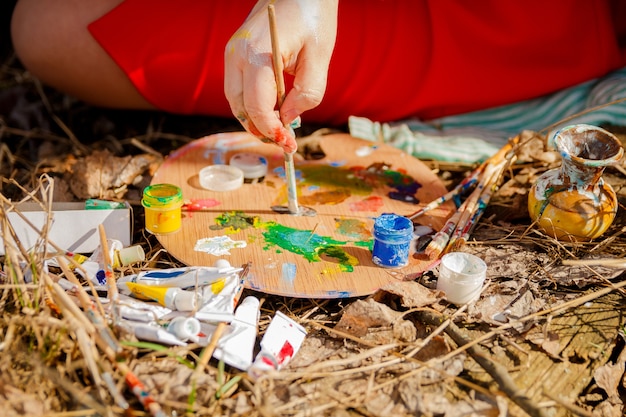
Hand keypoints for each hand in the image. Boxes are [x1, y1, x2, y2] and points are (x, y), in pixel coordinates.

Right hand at [224, 0, 337, 152]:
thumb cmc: (313, 16)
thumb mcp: (319, 57)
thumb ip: (307, 93)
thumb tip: (289, 118)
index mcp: (257, 54)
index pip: (256, 106)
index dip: (271, 130)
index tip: (289, 144)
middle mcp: (237, 54)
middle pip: (240, 107)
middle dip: (260, 129)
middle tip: (285, 143)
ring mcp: (233, 52)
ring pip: (235, 100)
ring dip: (254, 120)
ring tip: (278, 131)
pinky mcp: (236, 53)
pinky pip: (238, 88)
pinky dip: (251, 105)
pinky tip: (272, 112)